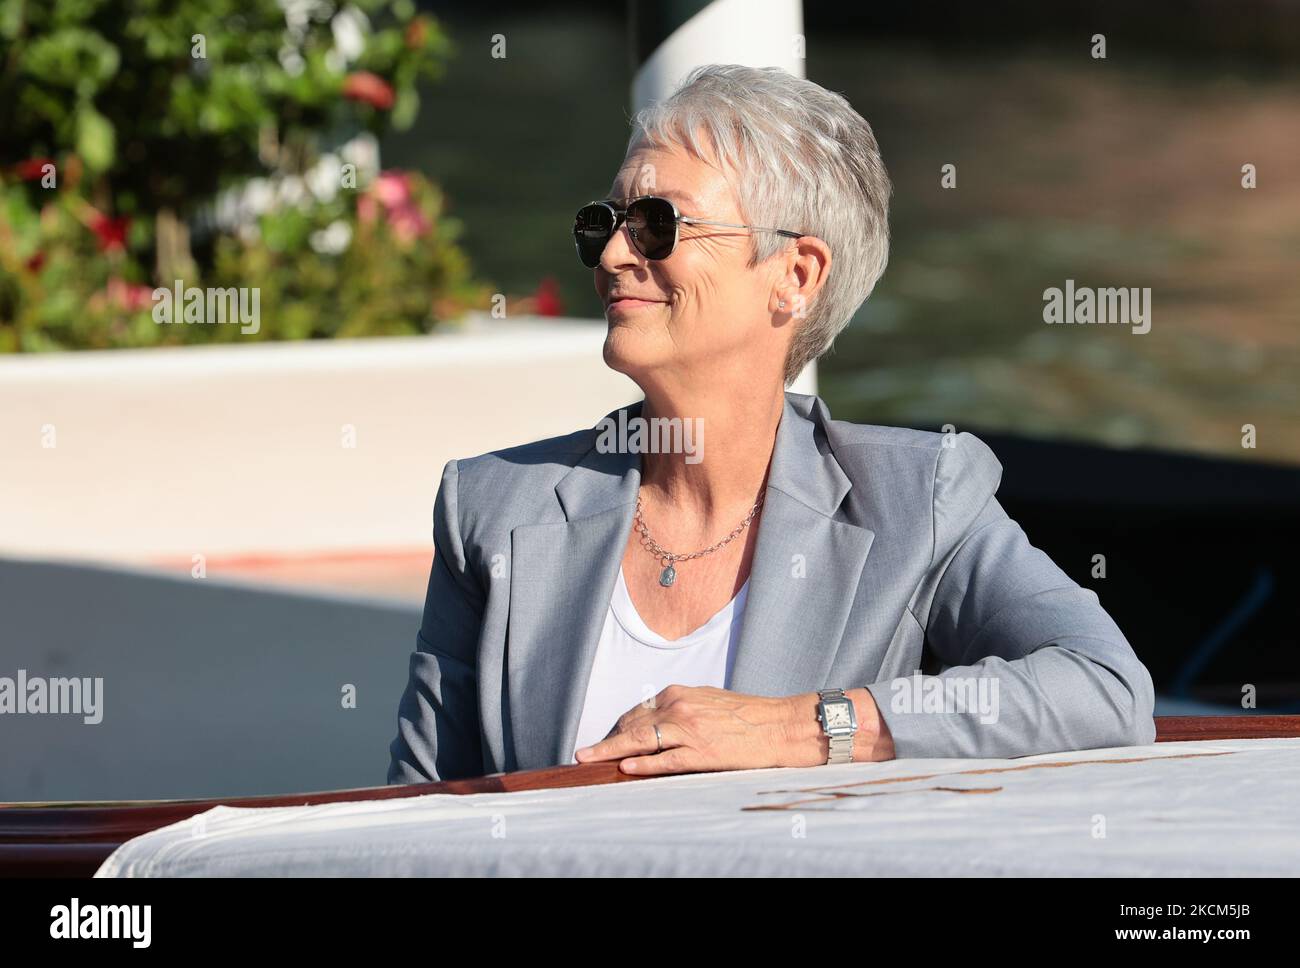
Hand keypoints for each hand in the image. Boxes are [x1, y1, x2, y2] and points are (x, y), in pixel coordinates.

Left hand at [573, 684, 894, 775]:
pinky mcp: (703, 751)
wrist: (782, 726)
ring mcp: (690, 729)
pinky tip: (625, 768)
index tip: (602, 741)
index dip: (618, 729)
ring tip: (589, 760)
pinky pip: (666, 759)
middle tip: (583, 753)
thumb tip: (654, 723)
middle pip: (633, 726)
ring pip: (642, 740)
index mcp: (680, 694)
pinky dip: (644, 764)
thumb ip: (681, 710)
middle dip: (607, 741)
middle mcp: (680, 706)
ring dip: (612, 751)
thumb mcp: (708, 703)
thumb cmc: (748, 716)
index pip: (638, 712)